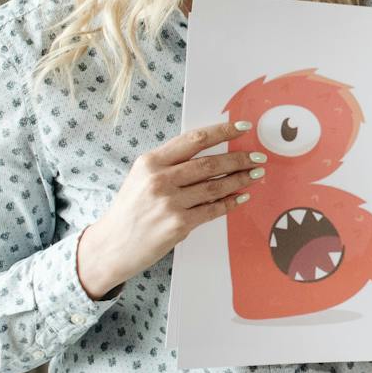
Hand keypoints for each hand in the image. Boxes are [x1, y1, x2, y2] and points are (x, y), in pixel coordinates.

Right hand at [74, 118, 269, 299]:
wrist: (113, 245)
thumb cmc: (130, 209)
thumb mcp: (141, 177)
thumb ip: (170, 164)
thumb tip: (209, 152)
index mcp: (150, 162)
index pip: (193, 140)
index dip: (222, 131)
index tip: (243, 127)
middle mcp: (159, 180)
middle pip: (209, 164)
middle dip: (239, 159)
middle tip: (258, 157)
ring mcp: (170, 203)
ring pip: (215, 186)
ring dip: (240, 179)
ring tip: (256, 174)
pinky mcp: (179, 224)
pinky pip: (213, 209)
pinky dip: (231, 202)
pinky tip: (242, 196)